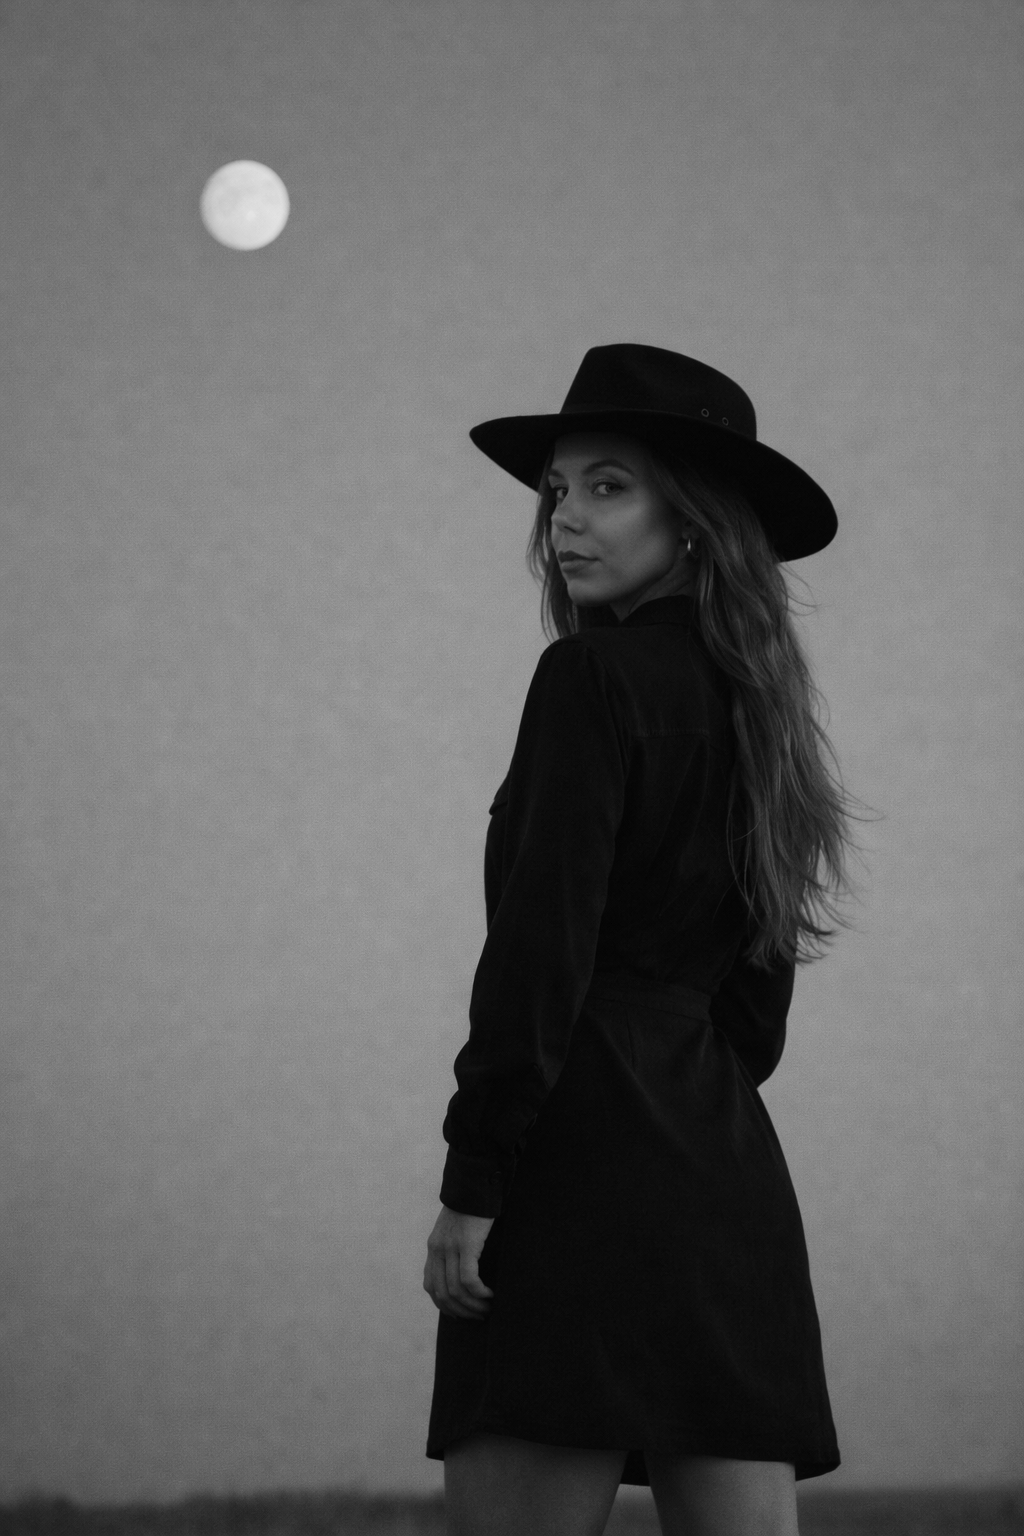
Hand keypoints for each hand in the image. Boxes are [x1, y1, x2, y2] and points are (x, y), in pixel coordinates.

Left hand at [423, 1205, 495, 1320]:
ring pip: (456, 1290)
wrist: (476, 1183)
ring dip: (474, 1305)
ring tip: (489, 1309)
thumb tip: (467, 1272)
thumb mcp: (457, 1229)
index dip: (445, 1306)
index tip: (461, 1315)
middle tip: (479, 1316)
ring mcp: (450, 1248)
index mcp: (434, 1248)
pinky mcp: (466, 1245)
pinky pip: (469, 1280)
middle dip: (461, 1311)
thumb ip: (456, 1248)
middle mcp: (438, 1250)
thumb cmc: (473, 1206)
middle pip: (443, 1294)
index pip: (431, 1287)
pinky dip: (479, 1293)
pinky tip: (491, 1295)